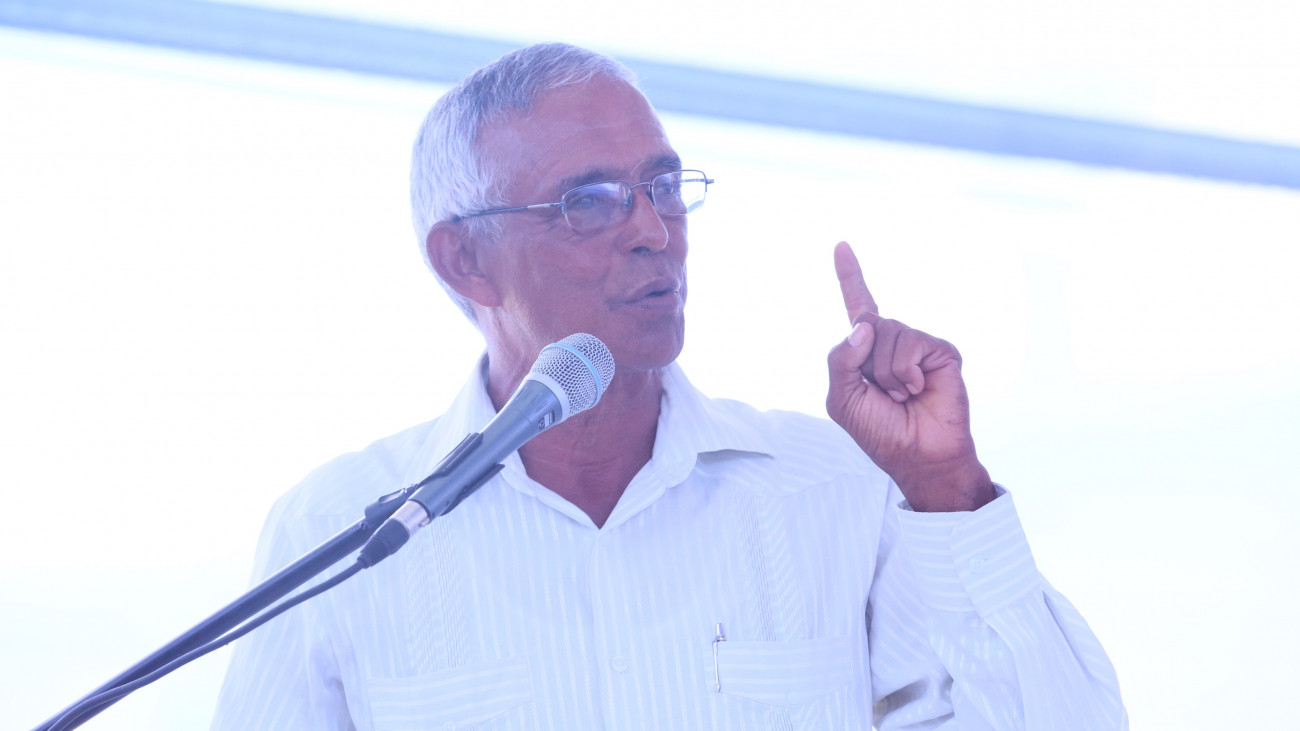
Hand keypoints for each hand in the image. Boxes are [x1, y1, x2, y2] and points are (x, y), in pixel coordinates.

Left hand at [826, 242, 993, 511]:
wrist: (918, 456)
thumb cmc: (880, 431)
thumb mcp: (841, 399)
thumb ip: (839, 360)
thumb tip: (863, 326)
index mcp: (867, 352)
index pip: (858, 307)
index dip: (849, 276)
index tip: (841, 244)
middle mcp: (894, 343)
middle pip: (867, 324)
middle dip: (866, 363)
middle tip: (883, 394)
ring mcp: (919, 346)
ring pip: (889, 334)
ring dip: (887, 373)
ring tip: (902, 395)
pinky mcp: (941, 352)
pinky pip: (913, 344)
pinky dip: (908, 372)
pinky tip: (919, 390)